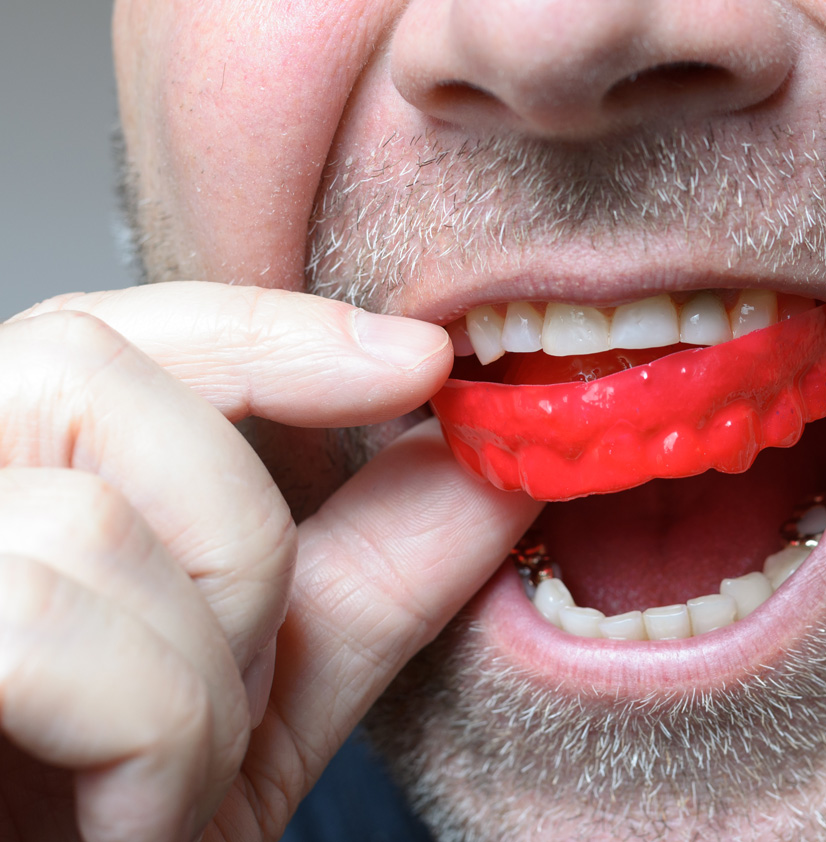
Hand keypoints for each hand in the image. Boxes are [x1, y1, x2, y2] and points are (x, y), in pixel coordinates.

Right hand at [0, 282, 540, 841]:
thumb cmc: (107, 829)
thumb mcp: (261, 694)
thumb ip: (367, 570)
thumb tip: (483, 469)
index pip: (108, 329)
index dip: (268, 327)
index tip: (421, 362)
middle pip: (91, 372)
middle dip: (234, 537)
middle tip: (241, 682)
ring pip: (89, 522)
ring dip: (196, 687)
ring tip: (165, 787)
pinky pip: (37, 629)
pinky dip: (146, 745)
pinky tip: (124, 822)